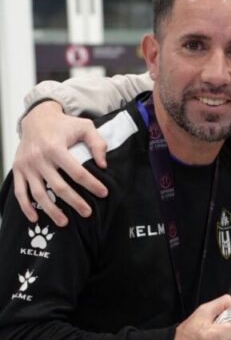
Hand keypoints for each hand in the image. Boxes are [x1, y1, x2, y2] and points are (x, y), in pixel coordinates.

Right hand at [14, 101, 108, 226]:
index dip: (92, 184)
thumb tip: (103, 165)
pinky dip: (25, 206)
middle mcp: (39, 158)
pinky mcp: (18, 169)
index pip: (77, 172)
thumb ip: (97, 143)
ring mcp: (27, 165)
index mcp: (56, 147)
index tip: (104, 193)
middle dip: (75, 202)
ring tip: (65, 222)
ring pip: (39, 193)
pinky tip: (34, 218)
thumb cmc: (63, 124)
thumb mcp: (84, 126)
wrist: (36, 118)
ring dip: (51, 210)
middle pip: (59, 187)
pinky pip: (20, 191)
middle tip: (87, 213)